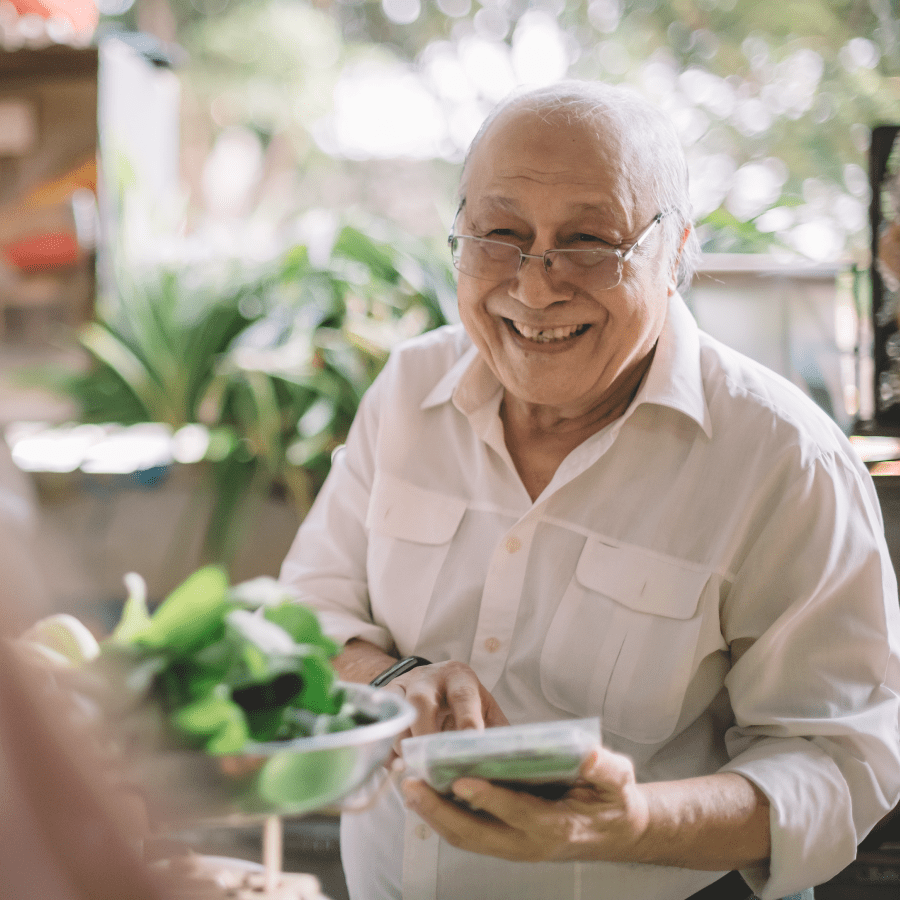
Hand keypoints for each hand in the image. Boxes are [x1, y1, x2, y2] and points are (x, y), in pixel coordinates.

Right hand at [384, 660, 508, 762]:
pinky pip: (380, 723)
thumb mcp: (485, 711)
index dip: (467, 720)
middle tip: (430, 764)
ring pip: (396, 714)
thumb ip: (496, 734)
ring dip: (401, 745)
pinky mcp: (383, 701)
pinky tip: (393, 769)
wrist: (431, 683)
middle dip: (424, 734)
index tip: (471, 745)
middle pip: (421, 702)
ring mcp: (402, 688)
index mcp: (459, 677)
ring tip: (409, 772)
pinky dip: (385, 747)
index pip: (463, 697)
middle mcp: (428, 678)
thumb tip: (513, 766)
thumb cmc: (464, 704)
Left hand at [400, 746, 650, 862]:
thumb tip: (587, 755)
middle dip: (441, 811)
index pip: (517, 811)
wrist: (614, 832)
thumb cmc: (613, 800)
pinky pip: (469, 835)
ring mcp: (515, 846)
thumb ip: (605, 768)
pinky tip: (426, 797)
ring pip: (467, 837)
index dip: (489, 797)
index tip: (461, 780)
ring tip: (410, 789)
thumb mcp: (619, 780)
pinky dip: (444, 819)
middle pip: (478, 833)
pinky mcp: (505, 842)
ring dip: (435, 816)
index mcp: (556, 824)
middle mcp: (529, 842)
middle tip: (412, 785)